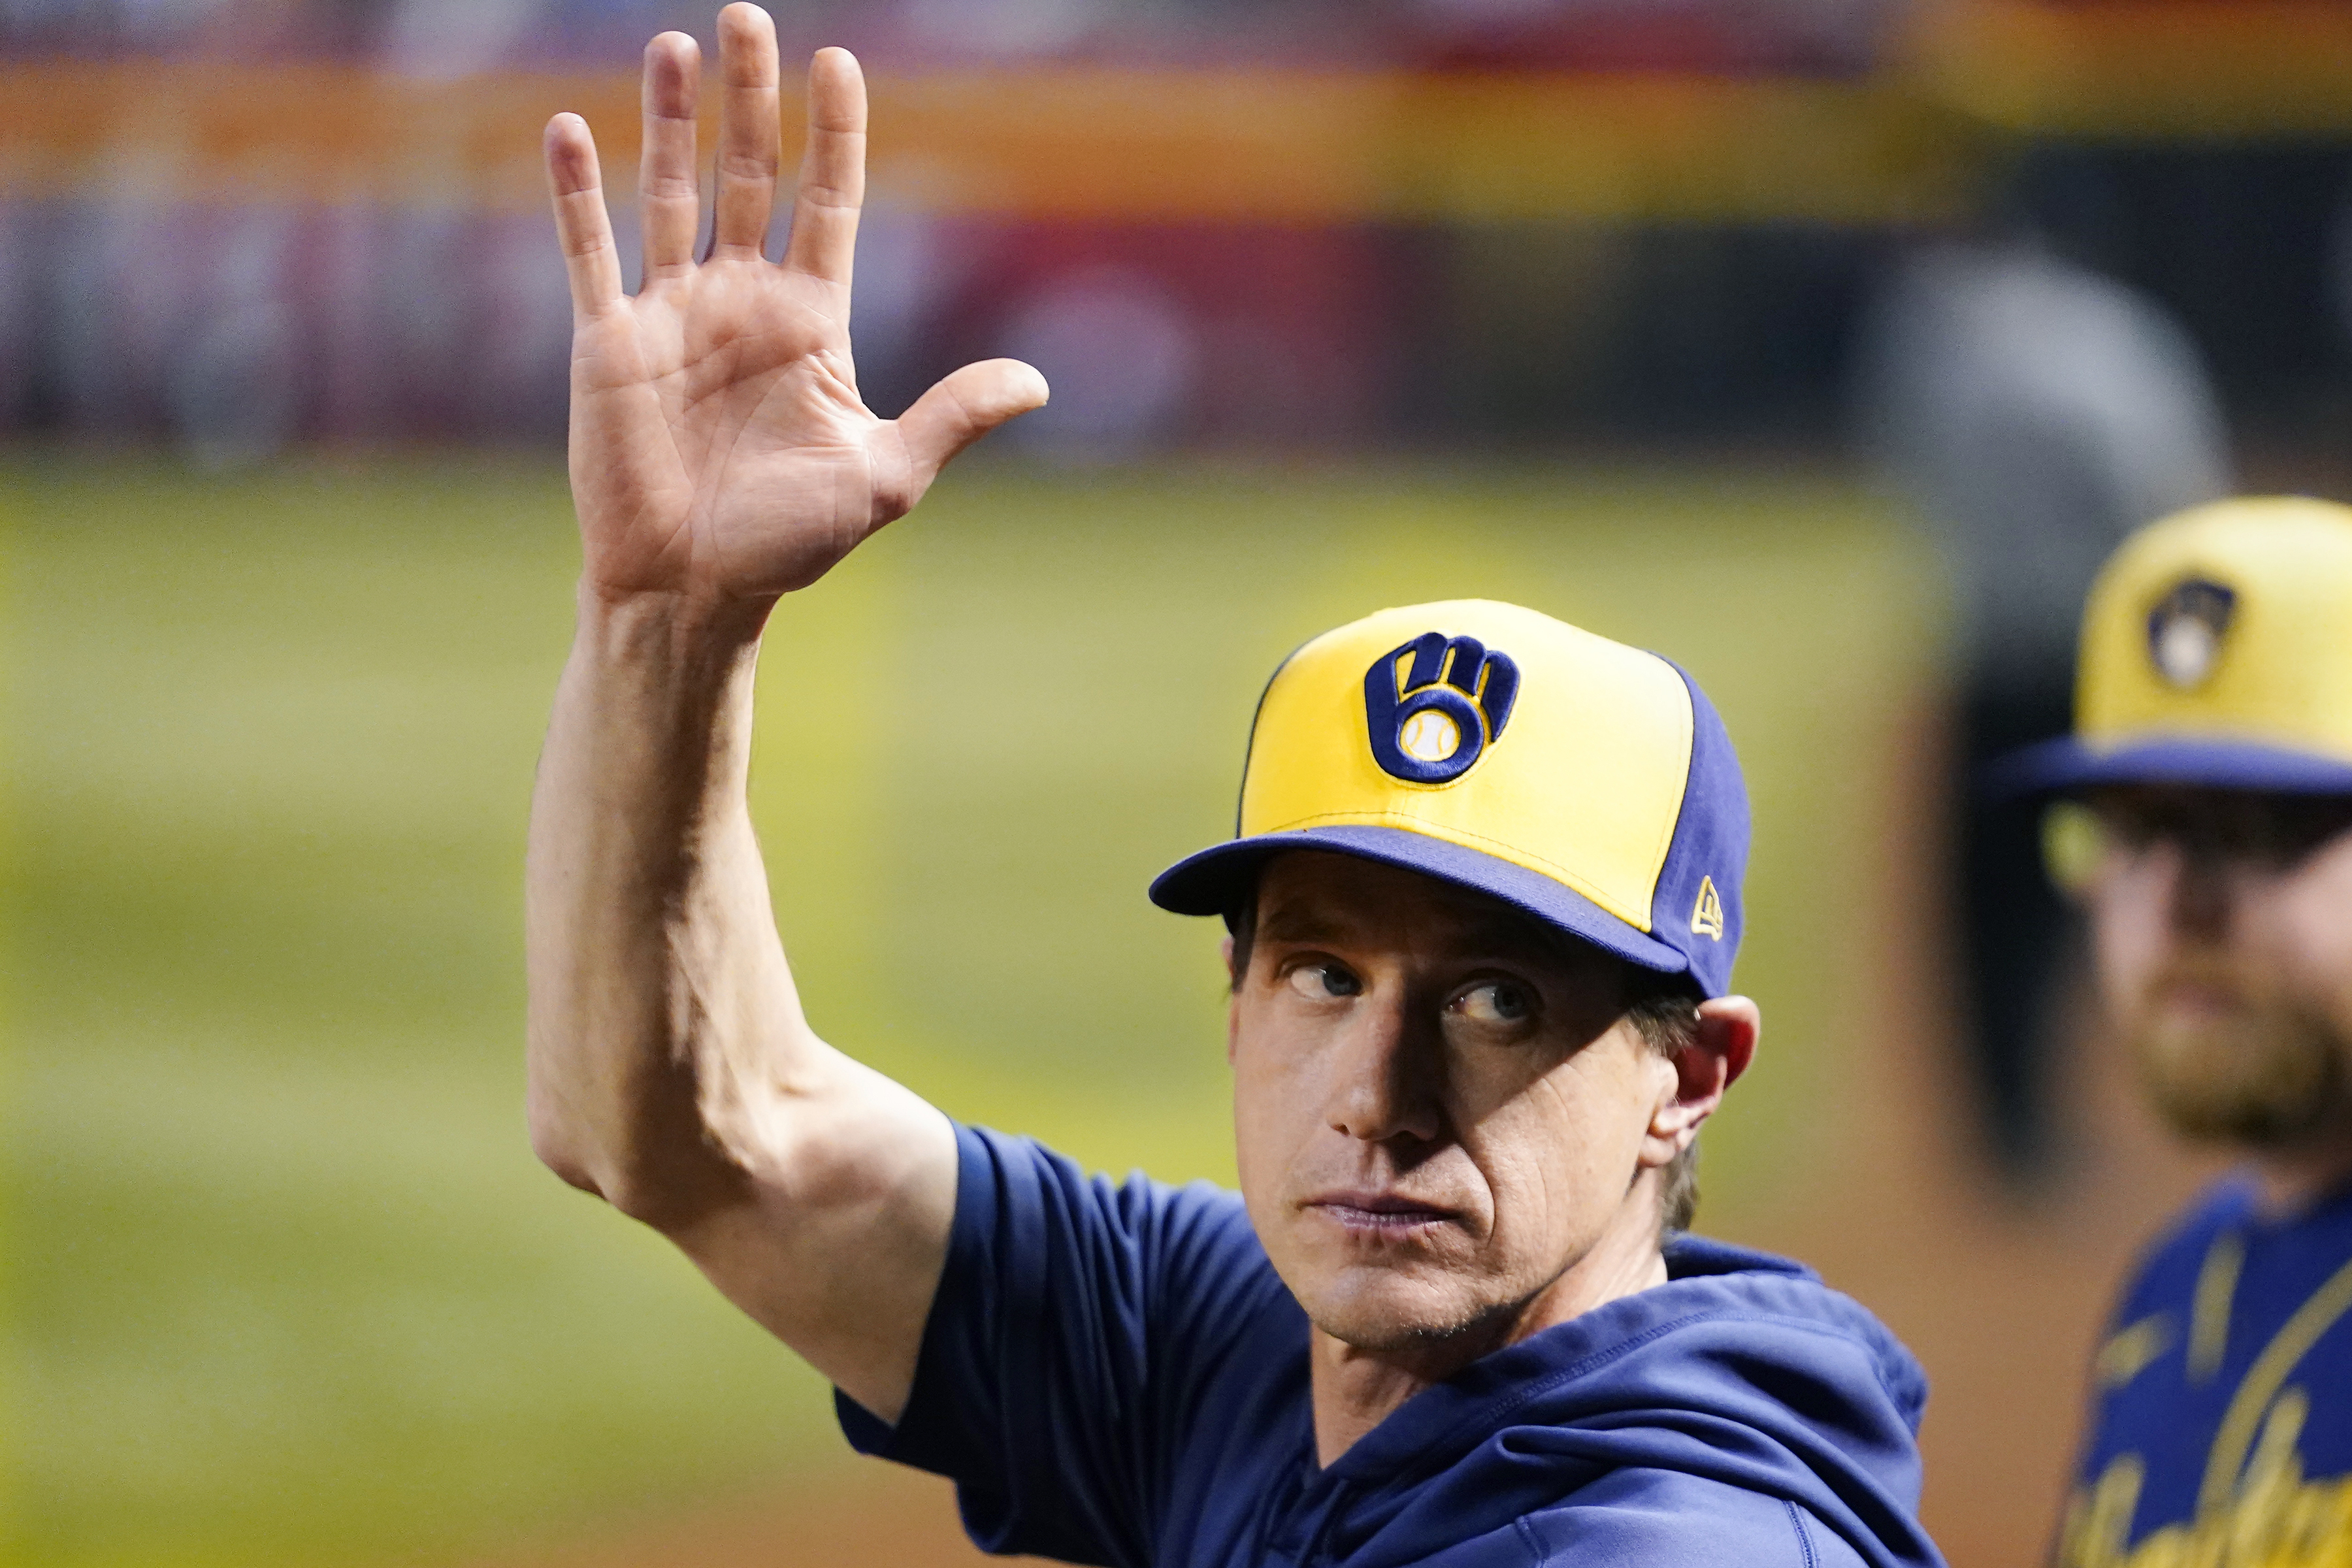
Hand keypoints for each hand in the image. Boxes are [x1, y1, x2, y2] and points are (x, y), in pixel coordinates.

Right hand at [543, 6, 1046, 606]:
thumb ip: (953, 416)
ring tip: (675, 44)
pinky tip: (568, 126)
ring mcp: (671, 314)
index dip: (834, 132)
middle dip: (749, 97)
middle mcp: (740, 301)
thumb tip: (1038, 382)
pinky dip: (576, 193)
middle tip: (747, 16)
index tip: (839, 62)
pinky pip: (589, 251)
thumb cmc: (789, 543)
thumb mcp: (887, 476)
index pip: (827, 200)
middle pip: (748, 174)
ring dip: (669, 120)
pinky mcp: (608, 341)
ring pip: (669, 192)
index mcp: (811, 321)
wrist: (694, 591)